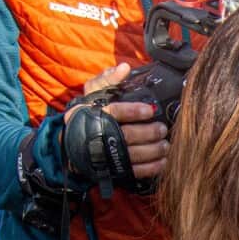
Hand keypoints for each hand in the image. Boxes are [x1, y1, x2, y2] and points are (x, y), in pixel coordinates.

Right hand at [66, 63, 169, 178]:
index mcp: (95, 113)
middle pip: (127, 135)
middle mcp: (99, 134)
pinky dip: (151, 167)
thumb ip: (108, 79)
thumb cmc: (89, 113)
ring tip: (165, 144)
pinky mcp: (113, 169)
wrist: (73, 142)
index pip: (115, 111)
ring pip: (133, 155)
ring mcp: (106, 155)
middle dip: (149, 133)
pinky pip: (135, 171)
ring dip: (153, 151)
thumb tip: (124, 68)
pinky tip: (163, 161)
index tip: (151, 110)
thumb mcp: (93, 93)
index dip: (134, 111)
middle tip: (162, 129)